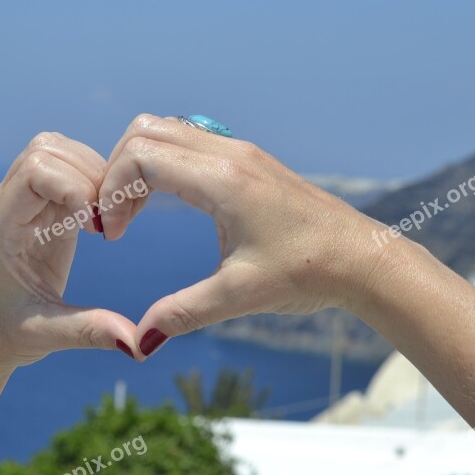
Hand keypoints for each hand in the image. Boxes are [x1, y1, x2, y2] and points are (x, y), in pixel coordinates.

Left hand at [0, 132, 138, 375]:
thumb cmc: (5, 336)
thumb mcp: (46, 335)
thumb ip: (89, 331)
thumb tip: (138, 343)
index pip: (34, 169)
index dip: (73, 185)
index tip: (93, 225)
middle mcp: (7, 205)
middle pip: (47, 148)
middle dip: (88, 174)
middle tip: (106, 221)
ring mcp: (24, 202)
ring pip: (59, 152)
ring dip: (93, 175)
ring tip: (105, 219)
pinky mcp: (43, 207)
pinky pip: (69, 172)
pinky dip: (94, 186)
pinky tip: (101, 223)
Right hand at [100, 114, 389, 357]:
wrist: (363, 258)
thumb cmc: (309, 272)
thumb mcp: (239, 297)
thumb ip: (182, 313)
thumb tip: (138, 343)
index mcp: (223, 180)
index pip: (141, 156)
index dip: (111, 191)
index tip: (112, 233)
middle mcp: (229, 153)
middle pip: (145, 131)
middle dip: (116, 173)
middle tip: (116, 221)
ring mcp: (239, 151)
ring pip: (165, 131)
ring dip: (138, 167)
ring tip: (134, 214)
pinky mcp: (247, 160)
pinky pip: (187, 143)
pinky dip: (162, 165)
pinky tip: (165, 204)